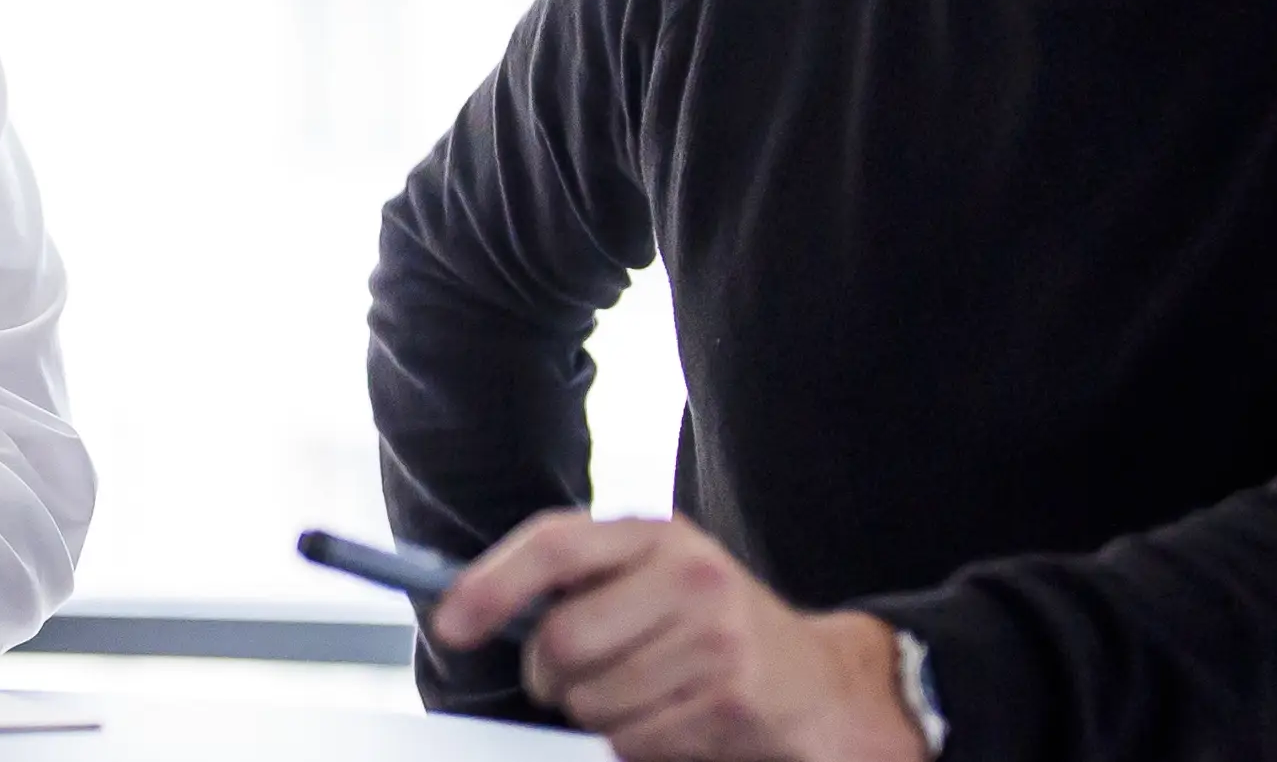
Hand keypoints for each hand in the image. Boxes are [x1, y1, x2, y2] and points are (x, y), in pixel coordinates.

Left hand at [436, 513, 929, 761]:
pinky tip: (677, 721)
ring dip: (601, 716)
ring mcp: (716, 638)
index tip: (450, 623)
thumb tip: (467, 609)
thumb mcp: (657, 581)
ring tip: (647, 696)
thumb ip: (581, 584)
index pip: (554, 545)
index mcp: (659, 536)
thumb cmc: (718, 632)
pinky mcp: (731, 699)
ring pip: (591, 700)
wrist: (825, 685)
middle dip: (551, 677)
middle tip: (573, 682)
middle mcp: (690, 576)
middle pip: (561, 640)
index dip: (490, 584)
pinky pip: (632, 739)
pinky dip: (638, 742)